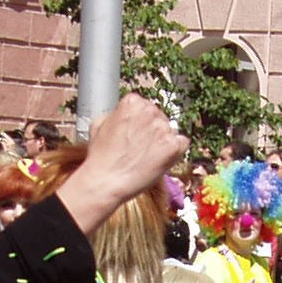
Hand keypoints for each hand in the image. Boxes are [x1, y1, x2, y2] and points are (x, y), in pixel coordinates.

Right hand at [56, 96, 185, 231]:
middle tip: (140, 148)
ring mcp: (163, 128)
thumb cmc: (100, 157)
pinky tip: (159, 160)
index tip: (133, 134)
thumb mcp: (99, 124)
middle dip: (153, 131)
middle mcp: (150, 110)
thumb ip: (116, 114)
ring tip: (146, 157)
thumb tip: (124, 115)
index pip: (145, 106)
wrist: (105, 181)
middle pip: (160, 117)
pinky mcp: (173, 145)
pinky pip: (182, 144)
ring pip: (172, 130)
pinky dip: (175, 152)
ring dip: (163, 142)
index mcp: (132, 101)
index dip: (140, 122)